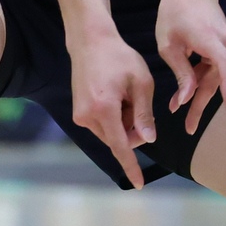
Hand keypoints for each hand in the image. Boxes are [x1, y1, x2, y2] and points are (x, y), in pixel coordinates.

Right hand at [67, 24, 157, 188]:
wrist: (90, 41)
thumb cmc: (119, 57)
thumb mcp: (141, 83)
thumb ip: (145, 115)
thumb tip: (148, 141)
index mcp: (104, 110)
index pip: (121, 147)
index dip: (132, 166)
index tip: (139, 184)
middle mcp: (87, 116)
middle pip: (118, 139)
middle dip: (133, 129)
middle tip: (138, 102)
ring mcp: (80, 115)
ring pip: (111, 133)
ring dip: (123, 123)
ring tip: (124, 95)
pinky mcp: (78, 113)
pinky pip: (102, 125)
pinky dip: (114, 118)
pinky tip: (115, 96)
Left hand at [155, 0, 225, 142]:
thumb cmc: (175, 9)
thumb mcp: (168, 43)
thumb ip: (180, 72)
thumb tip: (186, 99)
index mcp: (212, 42)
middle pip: (217, 83)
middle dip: (204, 108)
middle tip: (195, 131)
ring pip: (214, 79)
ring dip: (200, 98)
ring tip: (186, 122)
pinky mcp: (222, 47)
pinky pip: (211, 70)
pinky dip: (199, 83)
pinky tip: (183, 99)